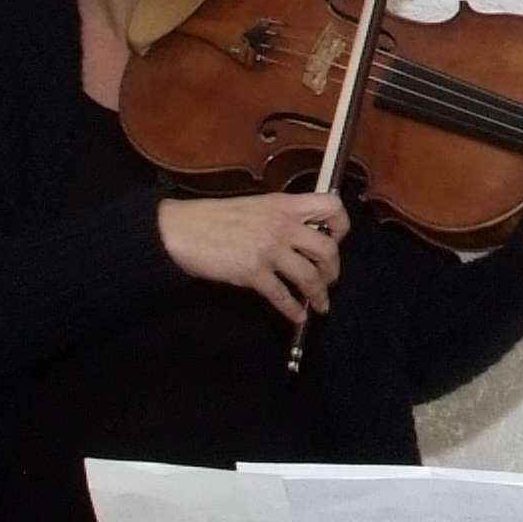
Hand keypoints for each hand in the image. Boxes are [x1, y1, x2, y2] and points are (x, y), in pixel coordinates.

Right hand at [159, 191, 346, 320]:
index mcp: (284, 205)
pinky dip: (293, 310)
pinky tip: (297, 316)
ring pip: (310, 277)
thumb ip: (281, 216)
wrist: (181, 230)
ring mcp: (269, 251)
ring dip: (319, 294)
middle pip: (327, 250)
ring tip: (320, 303)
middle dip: (333, 269)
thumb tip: (303, 234)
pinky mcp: (253, 273)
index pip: (331, 207)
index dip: (341, 225)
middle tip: (329, 278)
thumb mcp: (255, 205)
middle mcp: (282, 226)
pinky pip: (283, 296)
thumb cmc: (214, 217)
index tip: (336, 239)